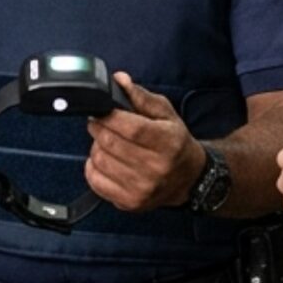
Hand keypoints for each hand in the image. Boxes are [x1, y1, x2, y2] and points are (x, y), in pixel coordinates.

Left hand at [84, 74, 199, 210]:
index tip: (101, 110)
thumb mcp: (166, 114)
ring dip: (97, 147)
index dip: (109, 116)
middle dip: (99, 128)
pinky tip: (106, 161)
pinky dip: (93, 167)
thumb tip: (119, 80)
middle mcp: (156, 168)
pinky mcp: (129, 202)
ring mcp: (142, 188)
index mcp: (168, 142)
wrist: (188, 179)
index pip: (130, 127)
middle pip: (111, 143)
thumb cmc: (175, 143)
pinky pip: (95, 180)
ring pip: (100, 160)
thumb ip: (141, 97)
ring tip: (108, 142)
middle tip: (100, 123)